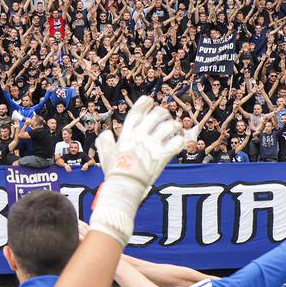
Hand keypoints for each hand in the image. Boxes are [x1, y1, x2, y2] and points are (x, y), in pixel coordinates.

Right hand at [90, 96, 183, 244]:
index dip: (144, 103)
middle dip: (163, 112)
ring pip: (170, 127)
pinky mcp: (163, 156)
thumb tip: (105, 133)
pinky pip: (178, 143)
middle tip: (165, 115)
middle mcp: (141, 137)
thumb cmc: (114, 171)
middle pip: (157, 115)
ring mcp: (153, 146)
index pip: (137, 112)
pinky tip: (180, 141)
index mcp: (127, 134)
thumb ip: (104, 141)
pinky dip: (181, 141)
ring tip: (176, 128)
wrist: (125, 186)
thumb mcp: (105, 154)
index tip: (150, 100)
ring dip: (175, 126)